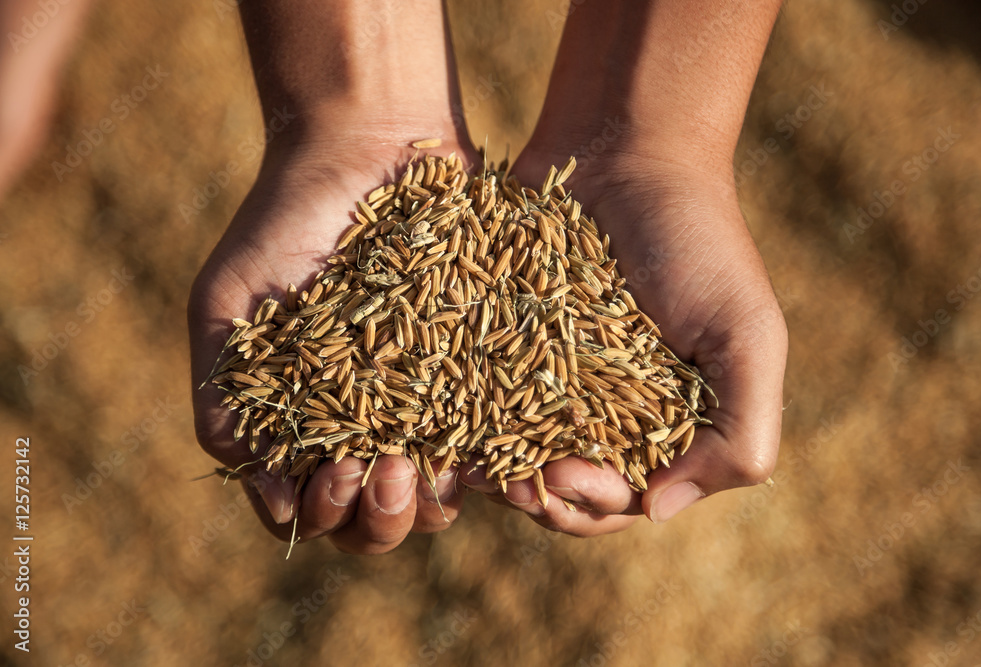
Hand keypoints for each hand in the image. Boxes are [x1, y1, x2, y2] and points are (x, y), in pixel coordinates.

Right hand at [188, 126, 480, 553]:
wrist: (364, 150)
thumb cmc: (282, 225)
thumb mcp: (226, 307)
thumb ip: (222, 398)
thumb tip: (260, 492)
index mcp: (301, 429)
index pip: (309, 511)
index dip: (320, 512)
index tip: (332, 469)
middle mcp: (365, 431)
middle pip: (374, 524)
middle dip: (377, 519)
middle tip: (383, 473)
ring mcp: (428, 408)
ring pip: (436, 500)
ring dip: (429, 503)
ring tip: (432, 466)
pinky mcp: (482, 376)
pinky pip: (491, 439)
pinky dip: (489, 461)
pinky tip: (487, 452)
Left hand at [458, 143, 787, 535]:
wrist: (627, 151)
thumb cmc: (698, 241)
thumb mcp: (748, 336)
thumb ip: (741, 435)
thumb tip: (661, 512)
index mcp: (667, 421)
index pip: (627, 498)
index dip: (594, 505)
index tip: (567, 477)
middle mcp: (607, 409)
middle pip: (565, 488)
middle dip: (539, 497)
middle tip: (509, 483)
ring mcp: (552, 377)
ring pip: (515, 451)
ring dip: (493, 471)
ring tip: (468, 467)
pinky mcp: (504, 341)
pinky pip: (477, 394)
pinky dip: (461, 418)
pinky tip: (439, 425)